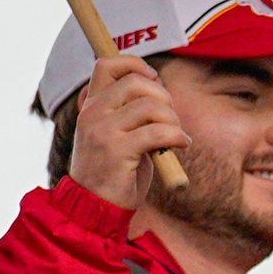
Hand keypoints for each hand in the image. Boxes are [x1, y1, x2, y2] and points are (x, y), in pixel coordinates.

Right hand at [66, 49, 183, 208]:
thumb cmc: (114, 173)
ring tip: (175, 137)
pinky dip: (177, 136)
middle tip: (170, 120)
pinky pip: (159, 131)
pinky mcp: (117, 151)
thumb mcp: (117, 135)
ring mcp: (102, 131)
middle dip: (163, 98)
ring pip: (151, 106)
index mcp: (91, 106)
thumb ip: (130, 111)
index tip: (154, 81)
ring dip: (172, 120)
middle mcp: (93, 113)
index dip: (136, 64)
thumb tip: (159, 88)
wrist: (94, 209)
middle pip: (136, 82)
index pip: (107, 64)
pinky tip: (181, 145)